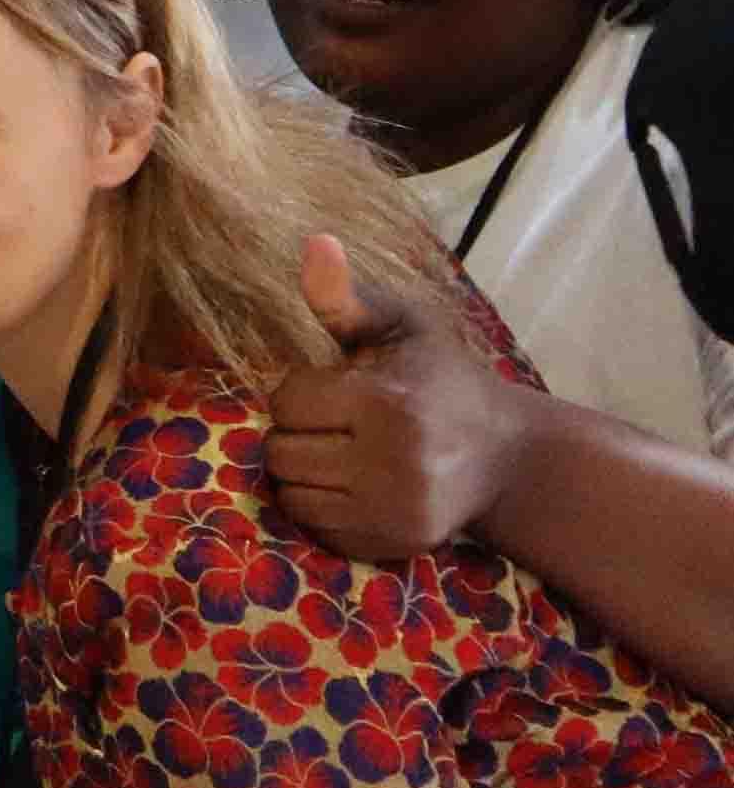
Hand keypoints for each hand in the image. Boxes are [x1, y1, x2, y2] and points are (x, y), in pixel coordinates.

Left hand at [265, 233, 520, 559]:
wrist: (507, 455)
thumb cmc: (442, 378)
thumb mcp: (402, 327)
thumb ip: (346, 297)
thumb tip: (313, 243)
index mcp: (388, 401)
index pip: (286, 402)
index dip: (304, 392)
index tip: (342, 388)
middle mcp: (393, 461)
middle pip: (280, 452)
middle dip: (300, 433)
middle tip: (344, 424)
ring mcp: (395, 510)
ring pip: (290, 493)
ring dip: (306, 472)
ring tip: (351, 453)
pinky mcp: (394, 544)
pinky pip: (315, 526)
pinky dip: (323, 507)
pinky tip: (360, 485)